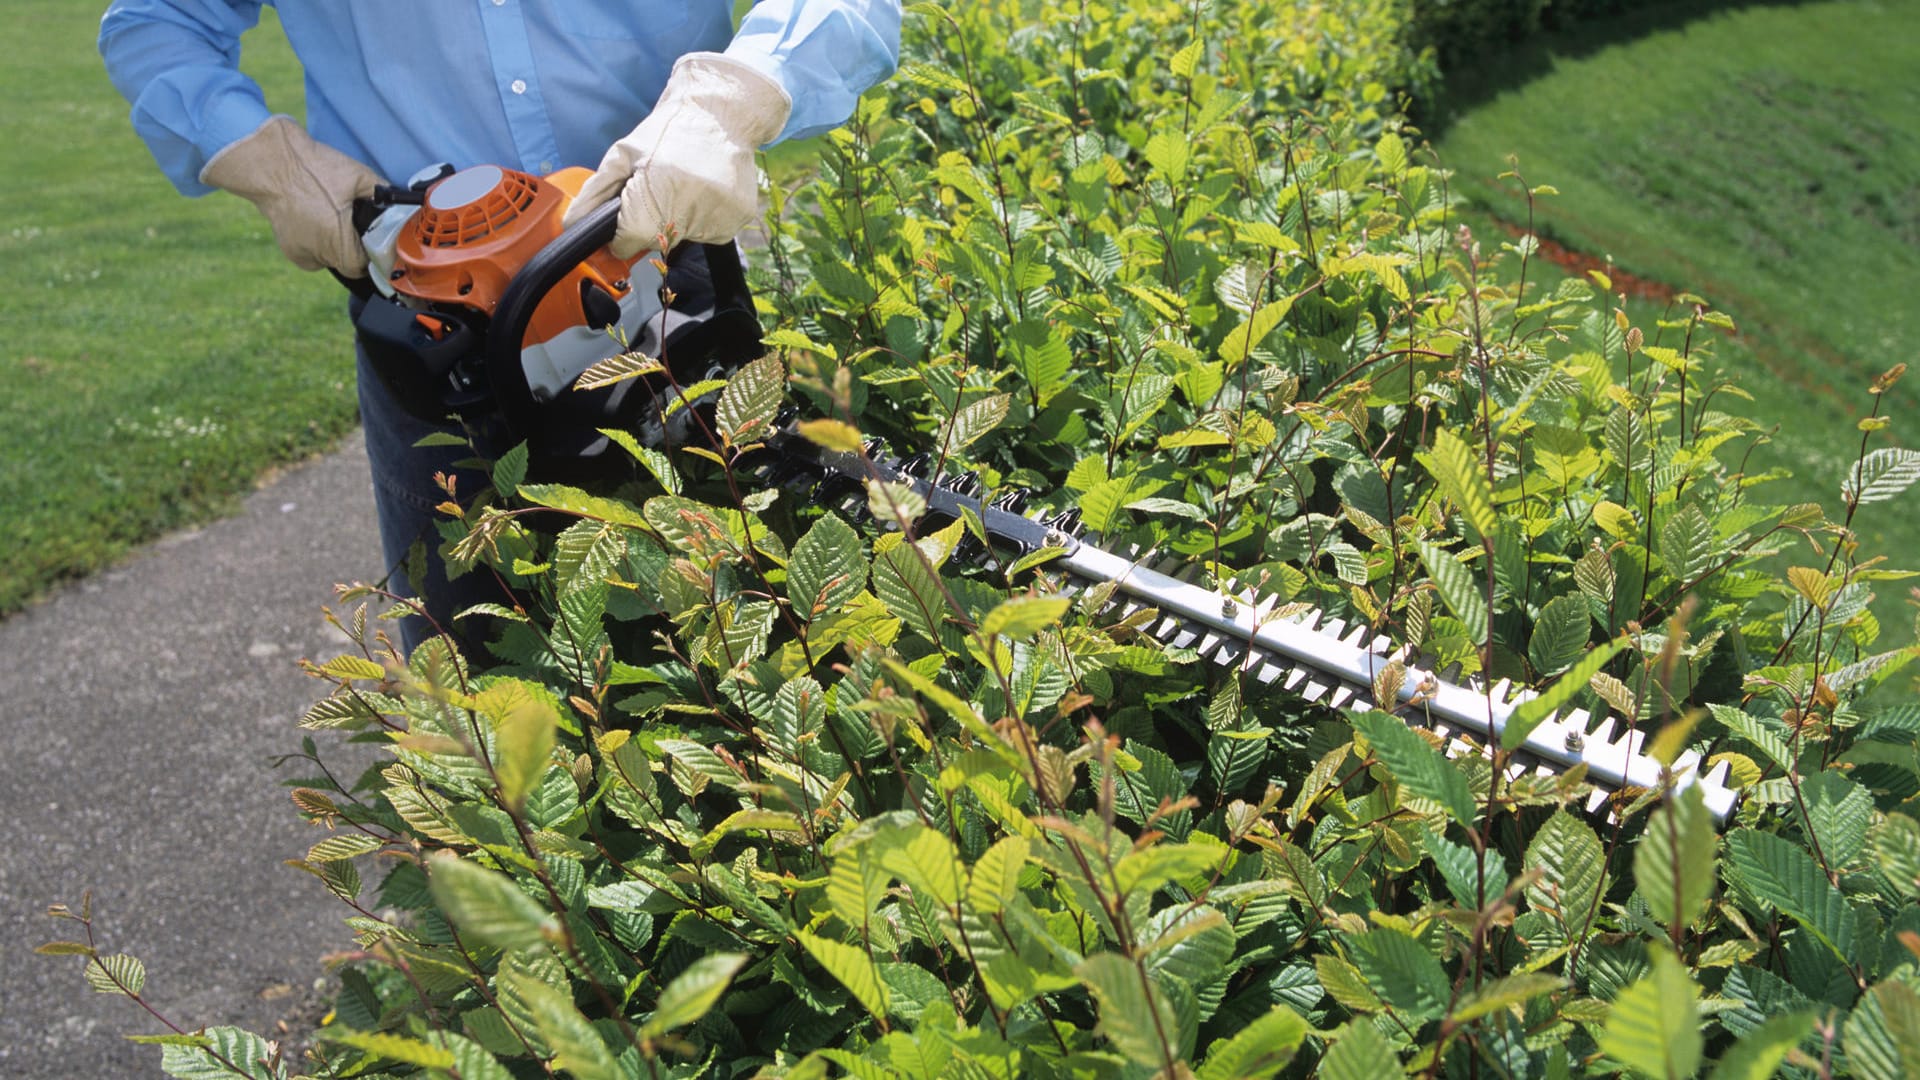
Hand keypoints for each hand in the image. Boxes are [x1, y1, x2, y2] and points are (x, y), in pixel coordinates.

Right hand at [200, 116, 381, 275]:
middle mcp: (318, 255)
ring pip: (331, 259)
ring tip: (333, 215)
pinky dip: (319, 242)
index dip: (373, 252)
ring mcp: (300, 253)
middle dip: (354, 244)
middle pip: (348, 262)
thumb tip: (400, 201)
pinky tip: (317, 220)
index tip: (374, 237)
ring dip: (336, 244)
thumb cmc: (312, 169)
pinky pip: (313, 254)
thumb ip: (383, 194)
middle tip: (354, 220)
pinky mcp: (288, 248)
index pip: (365, 266)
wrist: (269, 162)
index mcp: (338, 244)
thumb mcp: (358, 176)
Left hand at [564, 53, 791, 258]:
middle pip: (655, 242)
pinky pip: (708, 234)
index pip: (628, 242)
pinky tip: (703, 190)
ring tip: (683, 184)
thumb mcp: (623, 154)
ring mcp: (716, 217)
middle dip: (649, 223)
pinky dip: (701, 218)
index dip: (622, 233)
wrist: (720, 111)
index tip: (625, 220)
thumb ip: (595, 193)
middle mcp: (688, 211)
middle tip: (659, 189)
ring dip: (676, 220)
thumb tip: (573, 223)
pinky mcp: (737, 219)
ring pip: (682, 239)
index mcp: (656, 195)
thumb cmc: (668, 130)